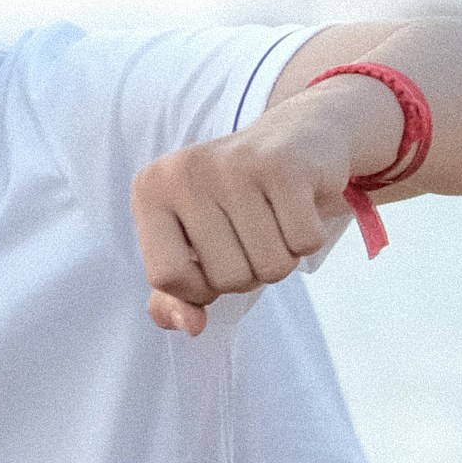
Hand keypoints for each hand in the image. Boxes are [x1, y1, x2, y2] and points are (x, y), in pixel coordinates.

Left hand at [133, 87, 384, 330]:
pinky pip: (304, 244)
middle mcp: (185, 172)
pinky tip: (301, 207)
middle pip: (224, 278)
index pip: (165, 277)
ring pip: (270, 267)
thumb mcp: (196, 240)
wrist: (300, 136)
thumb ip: (177, 291)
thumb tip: (190, 326)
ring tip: (277, 219)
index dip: (199, 288)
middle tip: (255, 231)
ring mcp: (234, 166)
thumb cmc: (241, 199)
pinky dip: (309, 238)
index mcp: (151, 190)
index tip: (214, 261)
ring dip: (283, 257)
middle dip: (250, 272)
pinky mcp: (285, 166)